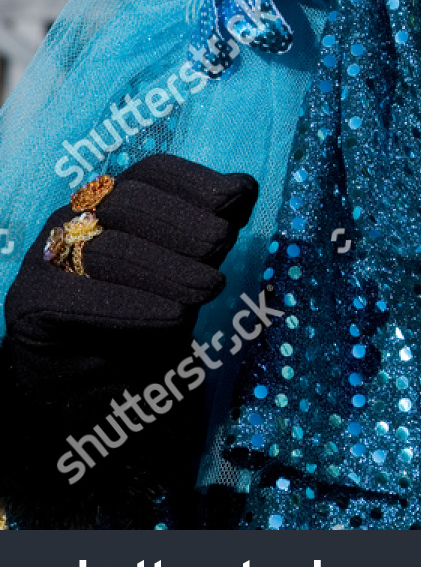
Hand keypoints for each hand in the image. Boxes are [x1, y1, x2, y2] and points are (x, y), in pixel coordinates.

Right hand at [5, 154, 257, 398]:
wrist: (107, 393)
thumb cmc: (153, 322)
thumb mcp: (190, 272)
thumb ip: (210, 231)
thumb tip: (243, 186)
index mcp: (116, 200)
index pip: (153, 173)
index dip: (196, 181)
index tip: (236, 199)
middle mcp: (78, 219)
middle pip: (129, 201)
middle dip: (183, 222)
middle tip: (222, 247)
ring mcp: (49, 259)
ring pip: (106, 250)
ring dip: (165, 267)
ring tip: (209, 289)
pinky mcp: (30, 303)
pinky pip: (78, 299)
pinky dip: (132, 307)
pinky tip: (174, 319)